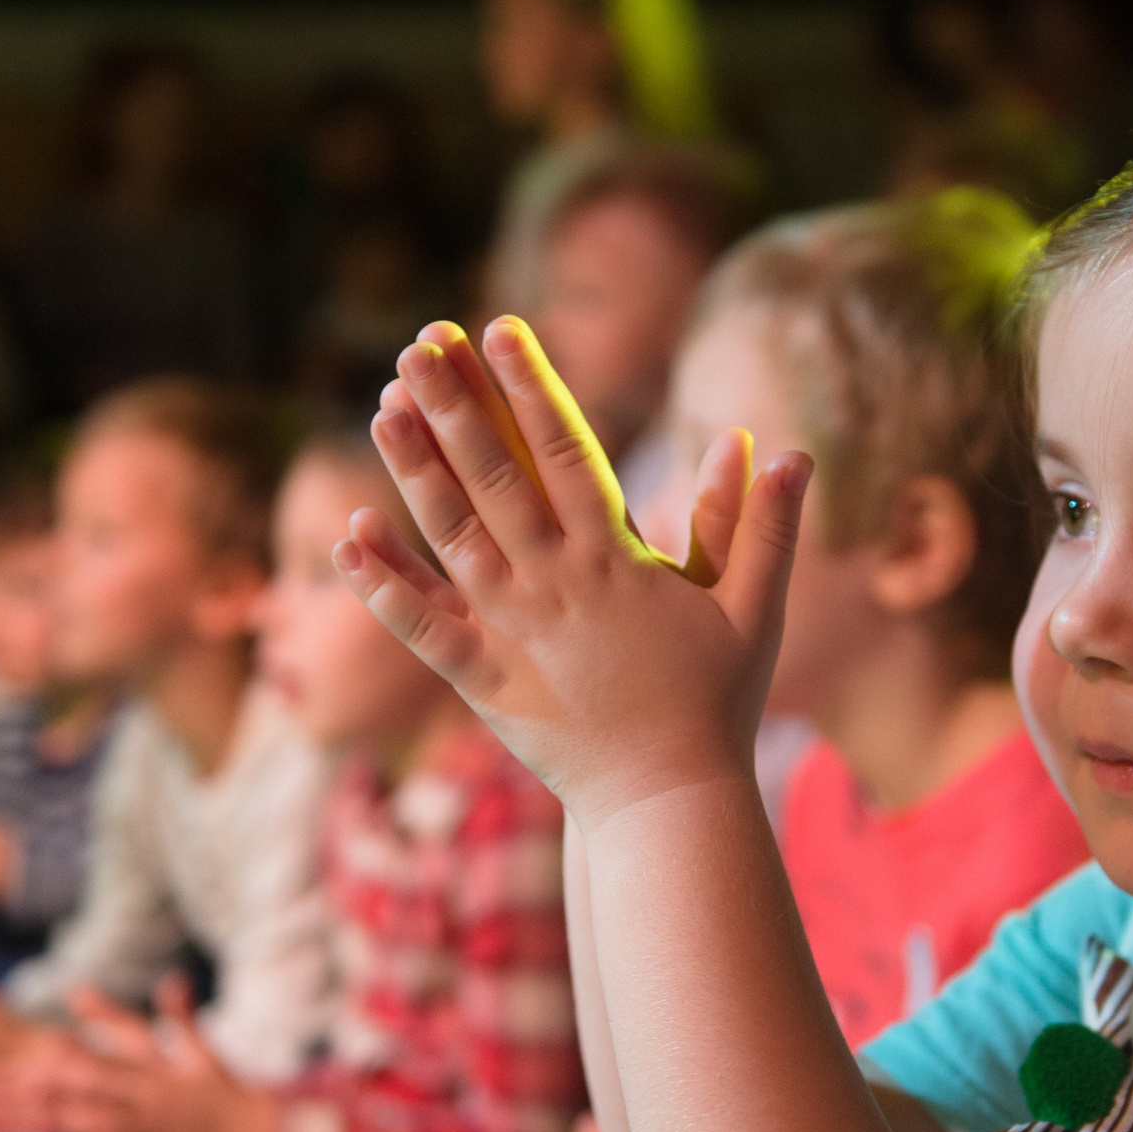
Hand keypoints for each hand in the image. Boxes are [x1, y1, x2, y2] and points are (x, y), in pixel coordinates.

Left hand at [0, 976, 284, 1131]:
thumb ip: (177, 1015)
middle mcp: (137, 1103)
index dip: (54, 1056)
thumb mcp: (200, 1046)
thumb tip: (172, 979)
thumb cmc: (219, 1086)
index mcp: (149, 1070)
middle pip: (69, 1098)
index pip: (95, 1059)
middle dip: (21, 1095)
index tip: (17, 1051)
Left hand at [336, 317, 810, 824]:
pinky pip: (421, 627)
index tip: (500, 329)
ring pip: (453, 536)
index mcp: (617, 559)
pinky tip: (348, 534)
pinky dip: (383, 583)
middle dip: (458, 405)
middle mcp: (557, 584)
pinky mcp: (482, 681)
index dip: (531, 386)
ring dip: (414, 470)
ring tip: (383, 406)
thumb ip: (762, 526)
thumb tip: (784, 449)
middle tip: (421, 343)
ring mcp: (514, 631)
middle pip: (497, 477)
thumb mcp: (753, 609)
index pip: (565, 452)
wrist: (670, 802)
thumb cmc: (718, 703)